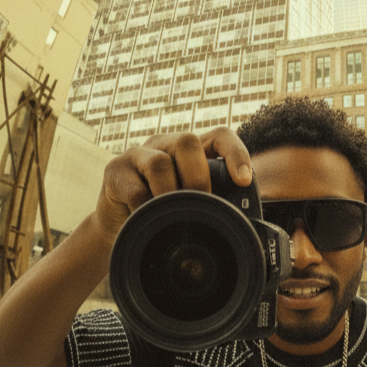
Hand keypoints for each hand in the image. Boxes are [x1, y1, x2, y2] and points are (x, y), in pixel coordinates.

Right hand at [93, 127, 252, 245]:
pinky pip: (134, 187)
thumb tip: (250, 226)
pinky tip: (147, 219)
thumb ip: (214, 207)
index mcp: (191, 153)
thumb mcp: (191, 209)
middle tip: (201, 204)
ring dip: (170, 193)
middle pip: (187, 142)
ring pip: (159, 162)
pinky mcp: (115, 171)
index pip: (220, 137)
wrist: (118, 229)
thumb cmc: (161, 217)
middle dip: (198, 177)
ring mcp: (138, 156)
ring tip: (172, 215)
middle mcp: (165, 146)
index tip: (243, 180)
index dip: (235, 153)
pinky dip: (145, 207)